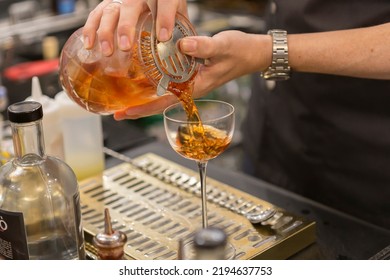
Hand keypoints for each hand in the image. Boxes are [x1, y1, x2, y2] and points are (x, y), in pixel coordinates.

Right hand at [82, 0, 187, 55]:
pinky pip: (97, 13)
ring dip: (106, 31)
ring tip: (107, 52)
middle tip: (126, 47)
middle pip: (131, 5)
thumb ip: (181, 28)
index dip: (164, 17)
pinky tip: (89, 45)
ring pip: (110, 10)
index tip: (164, 36)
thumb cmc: (168, 8)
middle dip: (127, 26)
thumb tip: (185, 53)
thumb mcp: (179, 14)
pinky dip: (90, 29)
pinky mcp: (109, 4)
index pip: (165, 0)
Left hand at [114, 30, 271, 119]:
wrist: (253, 53)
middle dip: (138, 108)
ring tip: (124, 99)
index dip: (143, 109)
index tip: (125, 113)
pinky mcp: (191, 74)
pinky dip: (154, 84)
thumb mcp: (223, 48)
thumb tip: (180, 47)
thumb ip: (203, 47)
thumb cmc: (241, 52)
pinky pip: (169, 82)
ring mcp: (190, 82)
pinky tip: (144, 80)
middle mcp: (190, 87)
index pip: (165, 102)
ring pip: (163, 94)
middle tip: (117, 111)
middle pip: (159, 103)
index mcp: (196, 86)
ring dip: (144, 98)